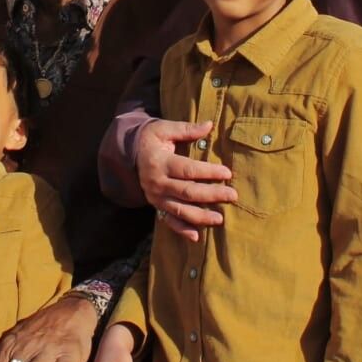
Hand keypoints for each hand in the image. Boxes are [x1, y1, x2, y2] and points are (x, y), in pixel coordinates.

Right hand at [136, 119, 235, 240]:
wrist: (129, 153)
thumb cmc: (150, 139)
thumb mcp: (164, 129)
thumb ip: (186, 129)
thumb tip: (209, 125)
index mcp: (160, 163)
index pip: (187, 170)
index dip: (208, 172)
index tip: (227, 173)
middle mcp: (157, 183)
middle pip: (187, 192)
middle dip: (211, 194)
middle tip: (232, 195)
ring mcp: (156, 197)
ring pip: (180, 209)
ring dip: (200, 216)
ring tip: (220, 219)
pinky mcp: (156, 206)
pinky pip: (169, 221)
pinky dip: (182, 230)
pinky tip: (197, 237)